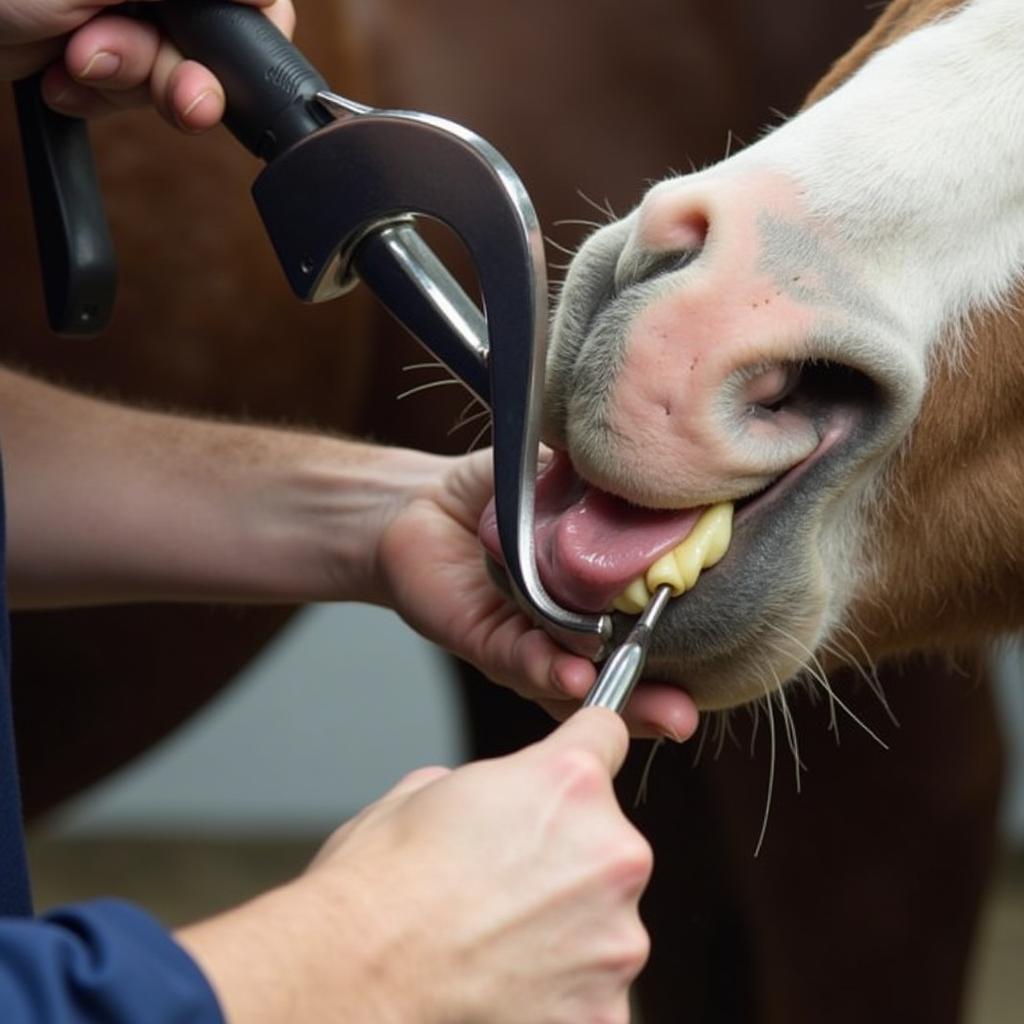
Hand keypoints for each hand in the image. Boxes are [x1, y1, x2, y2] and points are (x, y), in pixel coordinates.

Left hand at [0, 0, 294, 131]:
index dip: (248, 24)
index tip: (218, 57)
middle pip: (211, 36)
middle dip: (171, 67)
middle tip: (153, 86)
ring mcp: (115, 6)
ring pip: (170, 71)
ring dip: (127, 84)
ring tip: (74, 66)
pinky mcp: (89, 45)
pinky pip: (128, 92)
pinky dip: (97, 97)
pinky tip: (60, 77)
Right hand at [180, 709, 652, 1023]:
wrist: (354, 978)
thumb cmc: (375, 889)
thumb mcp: (422, 791)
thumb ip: (486, 785)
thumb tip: (488, 801)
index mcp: (569, 783)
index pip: (607, 734)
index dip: (584, 747)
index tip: (576, 770)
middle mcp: (610, 854)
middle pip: (607, 840)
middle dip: (564, 856)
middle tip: (501, 883)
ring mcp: (616, 939)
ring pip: (605, 919)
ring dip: (565, 928)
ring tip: (495, 942)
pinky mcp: (606, 1012)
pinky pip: (595, 990)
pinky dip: (559, 991)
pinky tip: (504, 985)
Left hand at [376, 448, 698, 740]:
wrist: (421, 501)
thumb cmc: (500, 490)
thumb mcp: (567, 472)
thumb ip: (615, 482)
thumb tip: (682, 468)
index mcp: (605, 596)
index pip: (655, 630)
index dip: (689, 647)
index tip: (730, 653)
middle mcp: (572, 632)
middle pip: (622, 678)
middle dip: (656, 702)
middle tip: (688, 712)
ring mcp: (533, 644)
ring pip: (573, 683)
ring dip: (609, 696)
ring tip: (648, 706)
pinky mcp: (487, 645)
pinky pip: (518, 660)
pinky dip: (545, 668)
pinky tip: (570, 674)